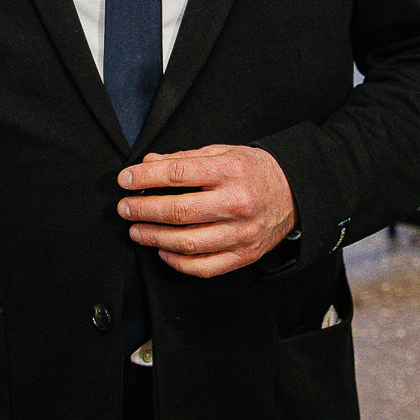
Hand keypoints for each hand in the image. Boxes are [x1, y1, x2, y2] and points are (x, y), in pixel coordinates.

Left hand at [117, 145, 295, 276]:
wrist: (294, 194)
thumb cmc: (255, 171)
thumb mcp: (224, 152)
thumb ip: (185, 159)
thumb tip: (149, 163)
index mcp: (230, 171)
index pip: (178, 174)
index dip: (146, 177)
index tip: (126, 179)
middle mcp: (236, 203)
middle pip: (179, 211)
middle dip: (143, 210)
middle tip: (126, 208)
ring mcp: (241, 233)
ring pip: (187, 242)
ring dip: (154, 237)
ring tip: (137, 230)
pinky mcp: (244, 255)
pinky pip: (204, 266)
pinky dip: (177, 262)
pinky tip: (163, 251)